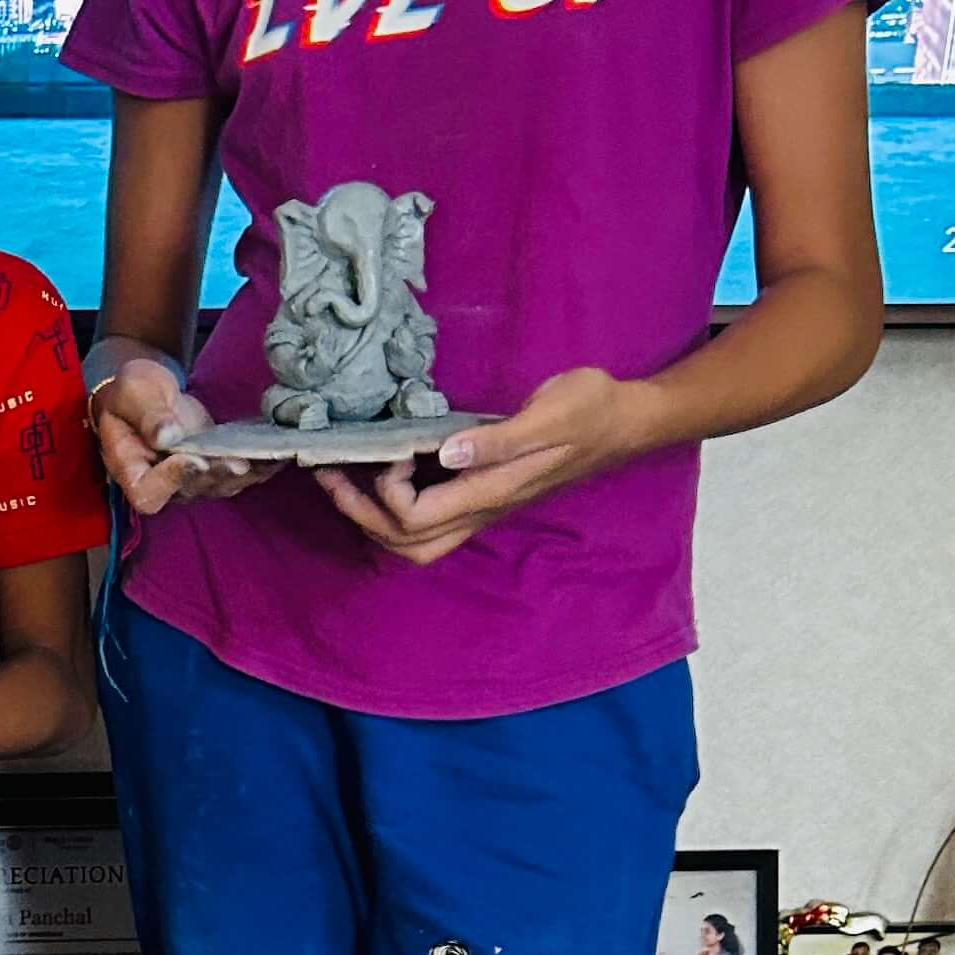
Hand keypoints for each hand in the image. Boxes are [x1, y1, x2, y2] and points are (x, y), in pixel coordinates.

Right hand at [90, 352, 276, 521]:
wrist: (146, 393)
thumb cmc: (130, 392)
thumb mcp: (132, 394)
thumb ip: (147, 415)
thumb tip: (167, 437)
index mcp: (132, 472)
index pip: (150, 493)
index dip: (173, 480)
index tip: (194, 458)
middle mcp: (163, 484)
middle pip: (193, 490)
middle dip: (220, 474)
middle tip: (241, 461)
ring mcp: (191, 478)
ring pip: (220, 485)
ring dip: (245, 473)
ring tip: (268, 457)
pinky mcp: (214, 466)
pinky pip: (237, 473)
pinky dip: (259, 465)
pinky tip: (278, 452)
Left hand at [311, 369, 648, 567]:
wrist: (626, 421)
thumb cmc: (592, 409)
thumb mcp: (551, 413)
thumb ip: (498, 440)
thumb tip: (446, 453)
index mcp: (491, 492)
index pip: (414, 517)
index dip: (385, 489)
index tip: (389, 446)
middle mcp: (481, 510)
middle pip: (404, 544)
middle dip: (358, 513)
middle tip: (329, 472)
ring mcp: (481, 507)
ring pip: (413, 543)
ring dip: (371, 516)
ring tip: (342, 477)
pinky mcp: (482, 496)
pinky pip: (426, 522)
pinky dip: (392, 507)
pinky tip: (380, 472)